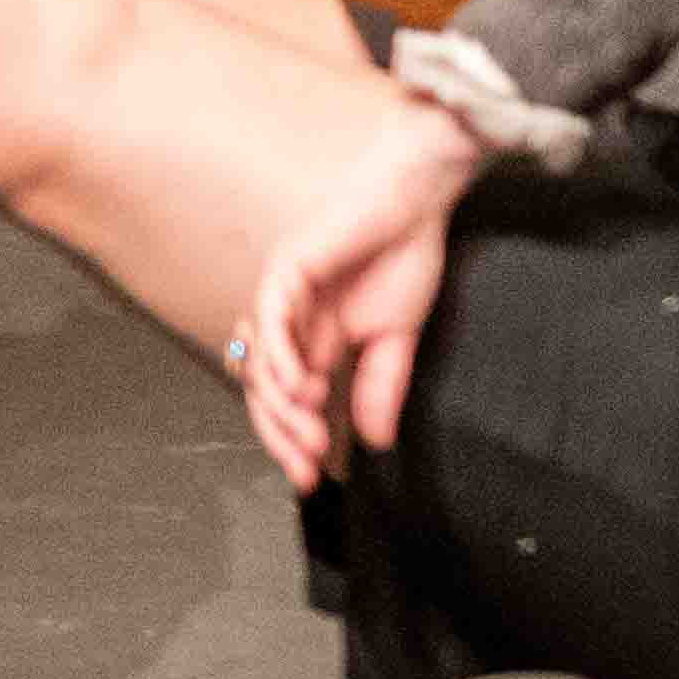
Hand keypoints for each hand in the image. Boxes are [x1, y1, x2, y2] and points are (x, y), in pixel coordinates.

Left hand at [234, 108, 481, 485]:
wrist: (417, 200)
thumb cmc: (405, 254)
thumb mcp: (397, 339)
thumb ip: (380, 387)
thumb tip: (375, 442)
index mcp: (312, 337)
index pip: (287, 400)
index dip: (293, 441)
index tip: (314, 478)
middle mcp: (289, 319)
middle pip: (263, 389)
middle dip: (281, 434)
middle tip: (308, 466)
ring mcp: (283, 293)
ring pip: (261, 361)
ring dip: (283, 404)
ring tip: (312, 431)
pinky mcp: (287, 268)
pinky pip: (271, 320)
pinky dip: (282, 357)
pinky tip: (303, 388)